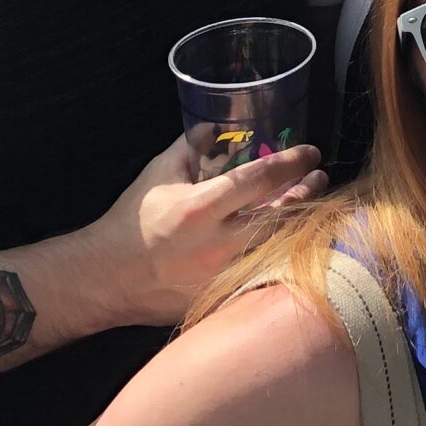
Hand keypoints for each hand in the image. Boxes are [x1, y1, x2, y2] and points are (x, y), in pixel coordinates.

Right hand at [85, 137, 327, 327]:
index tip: (312, 153)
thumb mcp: (159, 174)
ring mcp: (221, 277)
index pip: (259, 179)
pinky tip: (291, 240)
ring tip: (312, 205)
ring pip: (278, 250)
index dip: (291, 163)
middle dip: (306, 194)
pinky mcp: (221, 300)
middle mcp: (216, 245)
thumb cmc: (132, 221)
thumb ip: (191, 146)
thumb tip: (217, 126)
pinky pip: (261, 275)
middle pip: (280, 218)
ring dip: (299, 225)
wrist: (105, 278)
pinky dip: (279, 255)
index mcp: (199, 208)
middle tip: (320, 178)